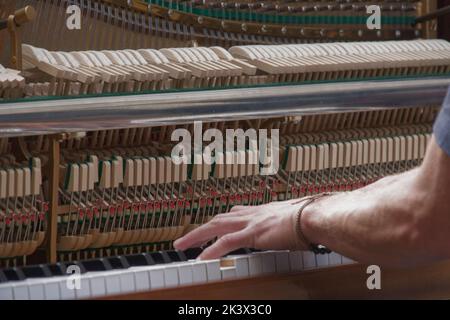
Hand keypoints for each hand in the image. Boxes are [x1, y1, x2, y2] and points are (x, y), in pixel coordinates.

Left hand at [173, 199, 309, 259]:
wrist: (315, 216)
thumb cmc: (310, 219)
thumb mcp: (293, 220)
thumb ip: (285, 225)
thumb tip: (289, 231)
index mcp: (262, 211)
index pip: (234, 213)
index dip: (220, 220)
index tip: (211, 225)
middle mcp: (253, 213)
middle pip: (218, 218)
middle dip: (200, 229)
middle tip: (185, 238)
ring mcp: (251, 222)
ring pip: (215, 227)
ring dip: (196, 236)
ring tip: (182, 246)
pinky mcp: (253, 233)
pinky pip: (226, 243)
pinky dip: (212, 250)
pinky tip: (201, 259)